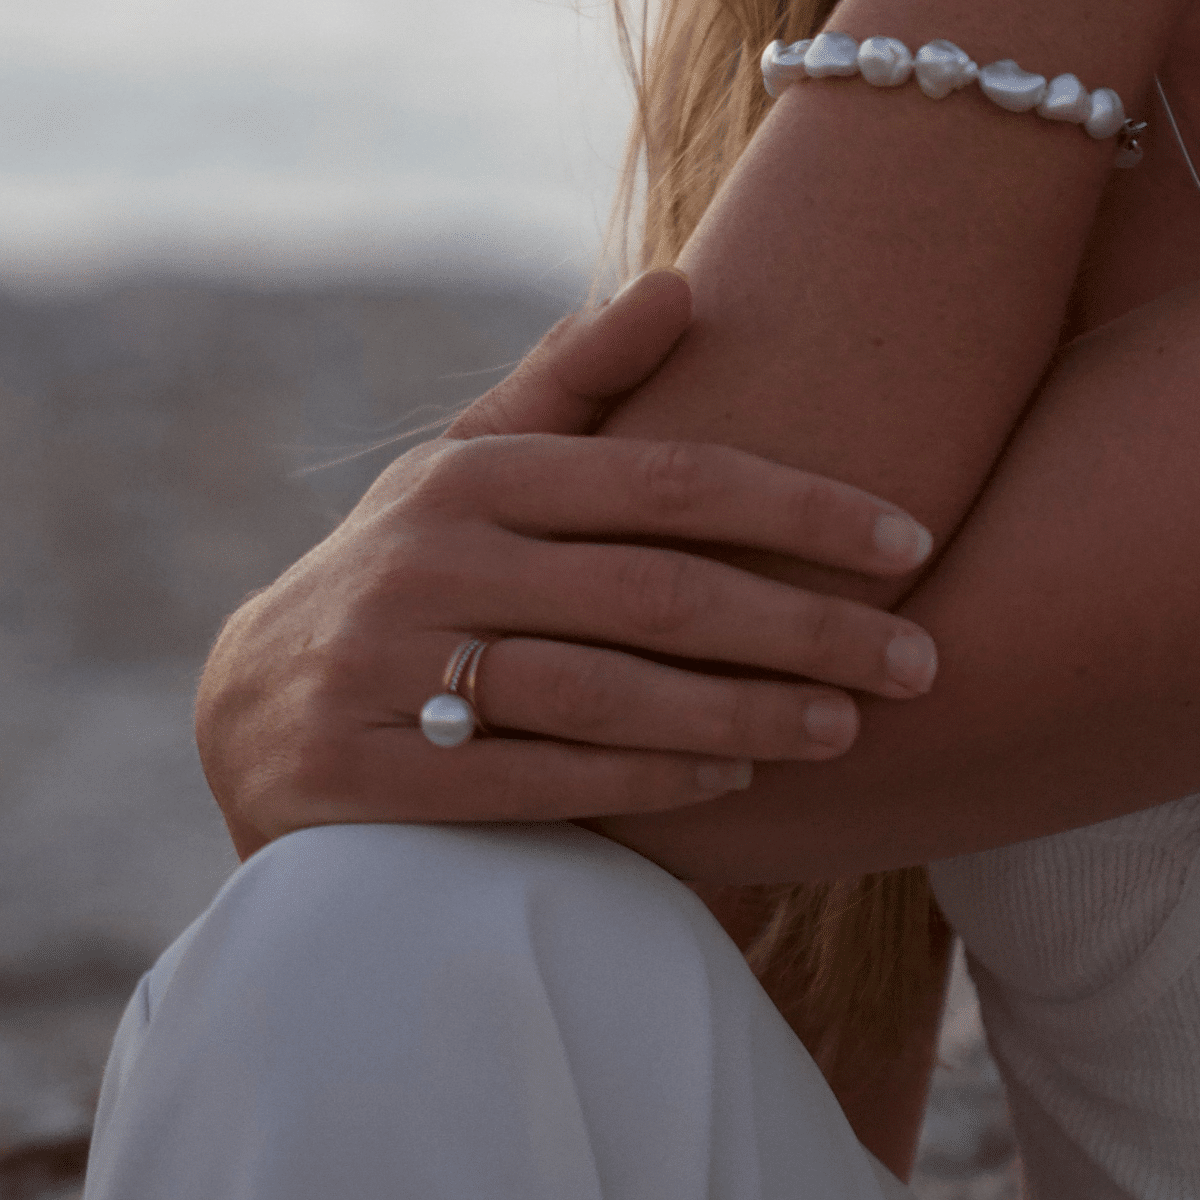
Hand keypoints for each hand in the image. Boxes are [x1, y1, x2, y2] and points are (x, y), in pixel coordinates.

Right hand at [196, 270, 936, 859]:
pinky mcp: (365, 772)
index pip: (665, 481)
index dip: (798, 511)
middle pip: (655, 593)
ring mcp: (386, 667)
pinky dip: (646, 779)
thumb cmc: (402, 572)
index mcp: (471, 475)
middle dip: (804, 629)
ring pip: (604, 691)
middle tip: (916, 660)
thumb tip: (681, 285)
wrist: (253, 703)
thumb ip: (569, 385)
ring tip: (845, 728)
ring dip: (742, 714)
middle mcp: (429, 561)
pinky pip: (536, 778)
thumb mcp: (465, 469)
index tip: (909, 541)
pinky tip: (730, 780)